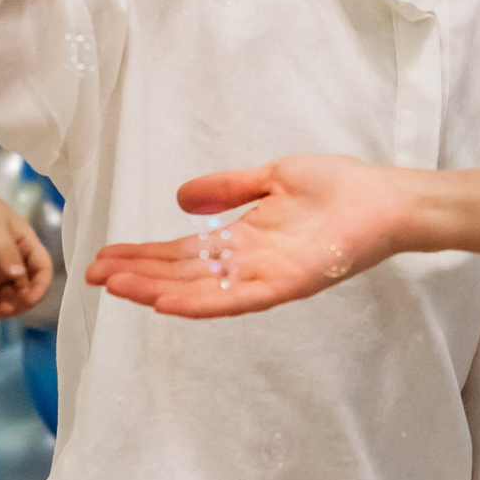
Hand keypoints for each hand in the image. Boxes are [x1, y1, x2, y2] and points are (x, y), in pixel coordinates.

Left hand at [0, 183, 54, 319]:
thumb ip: (5, 252)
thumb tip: (18, 276)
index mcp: (27, 244)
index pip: (42, 269)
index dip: (40, 287)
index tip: (28, 299)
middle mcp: (18, 259)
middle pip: (29, 288)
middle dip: (20, 302)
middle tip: (2, 308)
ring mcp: (2, 269)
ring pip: (12, 296)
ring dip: (6, 307)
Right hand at [86, 154, 411, 319]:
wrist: (386, 199)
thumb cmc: (337, 187)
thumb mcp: (271, 177)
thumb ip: (228, 188)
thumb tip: (180, 198)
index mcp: (242, 240)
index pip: (181, 252)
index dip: (142, 255)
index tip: (104, 256)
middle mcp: (247, 264)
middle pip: (182, 273)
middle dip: (138, 275)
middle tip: (93, 276)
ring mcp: (266, 276)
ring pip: (201, 290)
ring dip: (158, 290)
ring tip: (118, 287)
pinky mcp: (288, 283)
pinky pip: (239, 298)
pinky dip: (202, 302)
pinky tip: (168, 302)